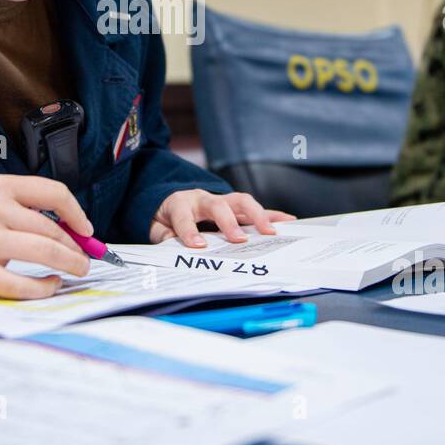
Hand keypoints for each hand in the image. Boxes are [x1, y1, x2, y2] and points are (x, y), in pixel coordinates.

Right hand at [0, 175, 92, 298]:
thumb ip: (22, 206)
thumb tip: (70, 229)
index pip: (52, 192)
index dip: (76, 212)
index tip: (86, 229)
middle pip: (51, 228)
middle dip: (75, 246)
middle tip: (84, 258)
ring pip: (44, 253)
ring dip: (69, 263)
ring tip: (77, 269)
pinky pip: (22, 284)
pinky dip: (44, 286)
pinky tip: (50, 284)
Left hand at [147, 189, 296, 246]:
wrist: (169, 199)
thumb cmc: (167, 217)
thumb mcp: (156, 228)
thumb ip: (163, 236)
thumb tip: (174, 245)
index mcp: (180, 204)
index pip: (184, 217)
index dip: (190, 231)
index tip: (198, 246)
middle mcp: (203, 199)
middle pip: (219, 205)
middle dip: (230, 222)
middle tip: (240, 240)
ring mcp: (221, 200)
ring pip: (241, 202)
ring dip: (257, 216)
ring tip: (271, 232)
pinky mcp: (234, 207)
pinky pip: (254, 208)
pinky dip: (271, 214)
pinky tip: (287, 221)